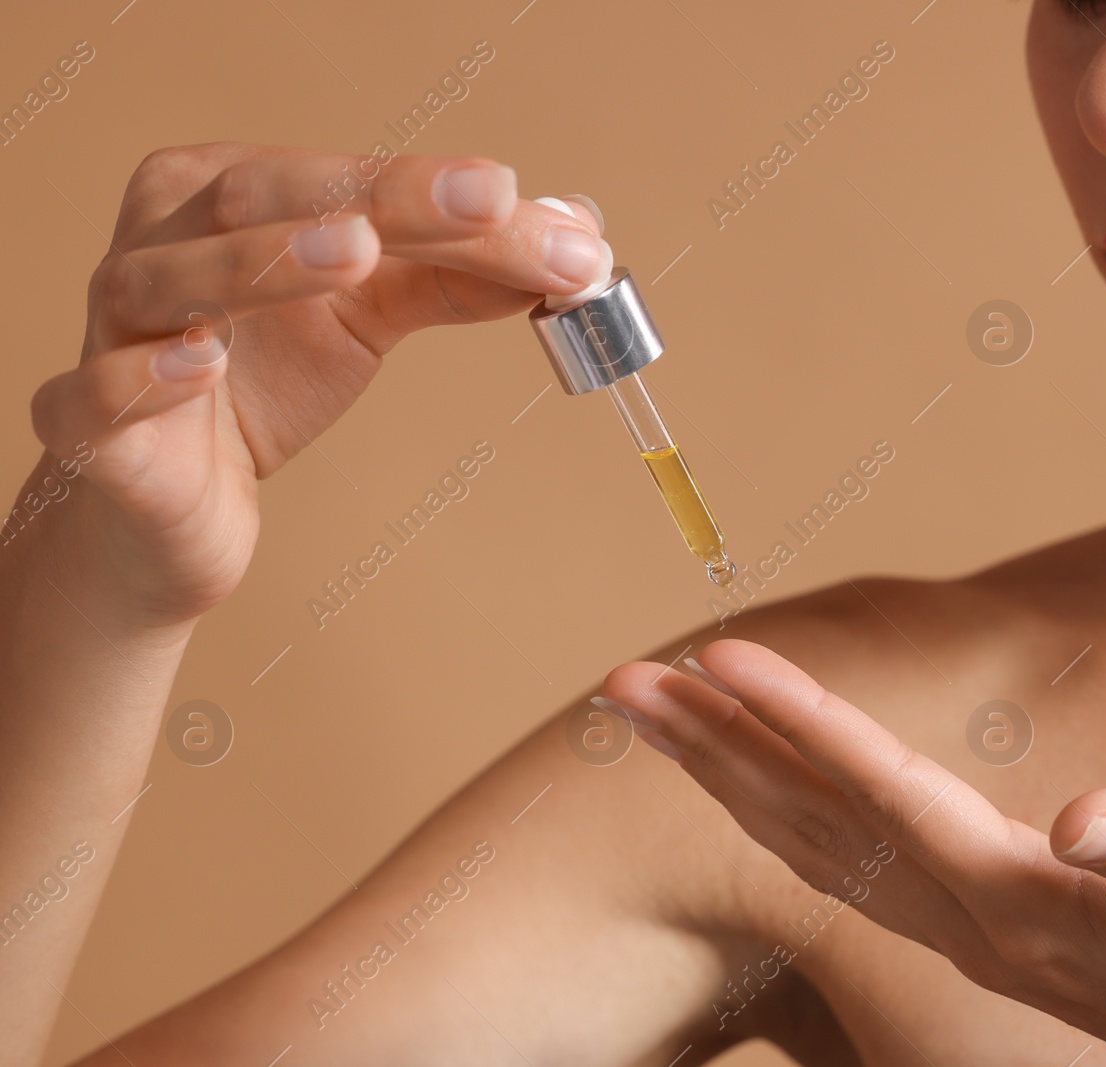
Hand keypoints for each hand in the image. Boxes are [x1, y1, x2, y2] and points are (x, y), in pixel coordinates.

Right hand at [27, 142, 608, 620]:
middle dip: (379, 197)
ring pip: (166, 278)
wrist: (171, 510)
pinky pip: (93, 393)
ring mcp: (113, 331)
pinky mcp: (86, 427)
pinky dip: (142, 376)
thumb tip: (574, 237)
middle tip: (485, 204)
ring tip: (354, 252)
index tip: (545, 216)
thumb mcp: (368, 318)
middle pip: (260, 198)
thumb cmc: (259, 385)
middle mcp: (162, 242)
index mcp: (228, 196)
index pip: (346, 180)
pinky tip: (199, 362)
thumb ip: (455, 275)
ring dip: (260, 262)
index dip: (445, 192)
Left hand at [602, 639, 1105, 1066]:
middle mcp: (973, 920)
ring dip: (734, 771)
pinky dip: (789, 805)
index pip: (887, 798)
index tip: (722, 661)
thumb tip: (1081, 810)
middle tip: (626, 682)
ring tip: (662, 712)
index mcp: (1027, 907)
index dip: (804, 725)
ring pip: (817, 839)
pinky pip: (853, 855)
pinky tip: (758, 780)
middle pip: (815, 820)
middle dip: (719, 745)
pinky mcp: (982, 922)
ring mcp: (967, 928)